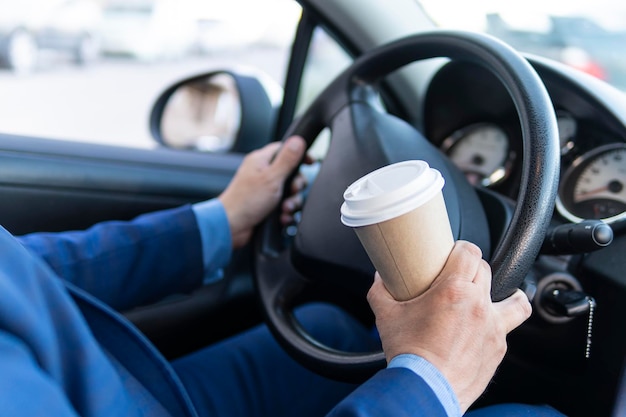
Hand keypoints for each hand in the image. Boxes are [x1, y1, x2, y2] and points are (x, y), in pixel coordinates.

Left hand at [219, 135, 306, 248]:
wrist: (231, 227)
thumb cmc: (245, 202)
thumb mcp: (271, 178)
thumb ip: (287, 160)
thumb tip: (298, 140)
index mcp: (261, 161)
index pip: (285, 149)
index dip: (299, 155)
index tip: (310, 163)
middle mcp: (262, 174)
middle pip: (291, 173)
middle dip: (296, 185)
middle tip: (293, 191)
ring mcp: (264, 190)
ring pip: (289, 192)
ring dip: (292, 202)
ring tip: (285, 209)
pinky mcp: (266, 205)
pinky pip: (284, 205)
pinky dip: (286, 212)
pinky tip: (282, 217)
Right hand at [367, 240, 531, 413]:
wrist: (425, 390)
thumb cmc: (409, 354)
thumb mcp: (386, 316)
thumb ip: (380, 291)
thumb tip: (380, 278)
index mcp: (453, 290)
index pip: (470, 251)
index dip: (462, 247)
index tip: (454, 252)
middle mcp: (478, 304)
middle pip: (486, 270)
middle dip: (472, 268)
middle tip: (457, 276)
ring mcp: (493, 327)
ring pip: (514, 299)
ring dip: (506, 293)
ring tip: (496, 295)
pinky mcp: (498, 347)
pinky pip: (509, 327)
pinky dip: (502, 322)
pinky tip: (491, 324)